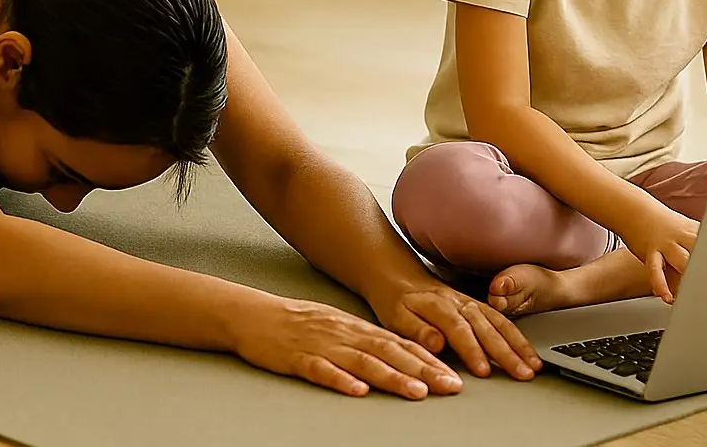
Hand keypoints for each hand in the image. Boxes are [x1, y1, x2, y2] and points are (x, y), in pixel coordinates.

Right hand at [231, 295, 466, 398]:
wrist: (253, 315)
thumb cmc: (295, 323)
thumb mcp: (336, 325)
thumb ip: (365, 341)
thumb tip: (400, 356)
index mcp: (354, 328)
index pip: (399, 343)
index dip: (429, 360)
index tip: (454, 376)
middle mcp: (343, 334)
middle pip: (389, 352)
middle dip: (423, 371)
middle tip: (451, 387)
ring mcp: (320, 345)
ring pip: (362, 362)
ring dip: (391, 377)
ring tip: (416, 391)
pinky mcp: (297, 359)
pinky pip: (321, 370)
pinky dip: (340, 380)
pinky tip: (356, 390)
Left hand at [372, 280, 542, 380]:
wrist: (399, 277)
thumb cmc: (396, 301)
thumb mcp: (396, 316)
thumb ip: (416, 330)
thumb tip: (436, 343)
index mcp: (438, 306)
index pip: (459, 330)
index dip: (473, 350)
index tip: (484, 370)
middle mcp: (458, 303)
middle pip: (486, 328)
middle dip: (507, 352)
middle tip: (522, 373)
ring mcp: (470, 303)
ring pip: (499, 323)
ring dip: (518, 345)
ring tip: (533, 366)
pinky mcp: (477, 306)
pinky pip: (501, 319)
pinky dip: (517, 336)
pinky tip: (527, 351)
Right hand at [620, 204, 699, 303]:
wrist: (633, 209)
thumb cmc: (664, 225)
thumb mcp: (688, 229)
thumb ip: (705, 245)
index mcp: (696, 232)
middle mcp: (683, 237)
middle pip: (704, 253)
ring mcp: (667, 244)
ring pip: (682, 261)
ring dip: (690, 277)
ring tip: (697, 295)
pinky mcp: (650, 252)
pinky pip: (656, 270)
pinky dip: (661, 284)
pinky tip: (666, 297)